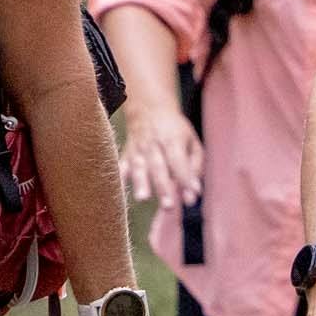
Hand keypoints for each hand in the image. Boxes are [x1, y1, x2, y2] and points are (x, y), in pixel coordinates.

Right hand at [117, 97, 201, 211]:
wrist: (149, 110)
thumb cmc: (175, 131)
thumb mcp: (192, 141)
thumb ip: (195, 166)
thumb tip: (195, 190)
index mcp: (173, 140)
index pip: (179, 162)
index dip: (185, 180)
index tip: (191, 199)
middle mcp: (154, 144)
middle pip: (159, 167)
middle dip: (163, 187)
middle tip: (168, 205)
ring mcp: (138, 148)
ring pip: (138, 166)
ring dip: (141, 183)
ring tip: (143, 198)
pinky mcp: (126, 152)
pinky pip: (122, 165)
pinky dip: (120, 176)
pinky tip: (120, 189)